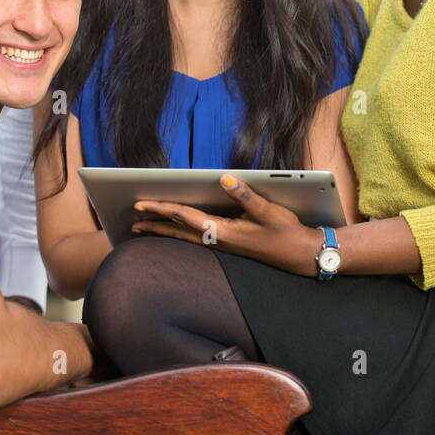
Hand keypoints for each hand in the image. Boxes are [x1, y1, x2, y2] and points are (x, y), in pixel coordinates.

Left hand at [131, 174, 323, 275]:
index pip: (185, 217)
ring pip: (186, 238)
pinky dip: (180, 235)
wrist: (302, 256)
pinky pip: (196, 240)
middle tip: (133, 220)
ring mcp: (224, 246)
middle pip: (179, 231)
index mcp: (224, 232)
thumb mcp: (267, 210)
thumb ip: (244, 194)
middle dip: (155, 224)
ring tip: (145, 228)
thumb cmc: (286, 233)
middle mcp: (220, 241)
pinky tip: (176, 232)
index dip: (162, 208)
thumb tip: (223, 178)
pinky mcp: (230, 246)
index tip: (141, 204)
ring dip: (165, 232)